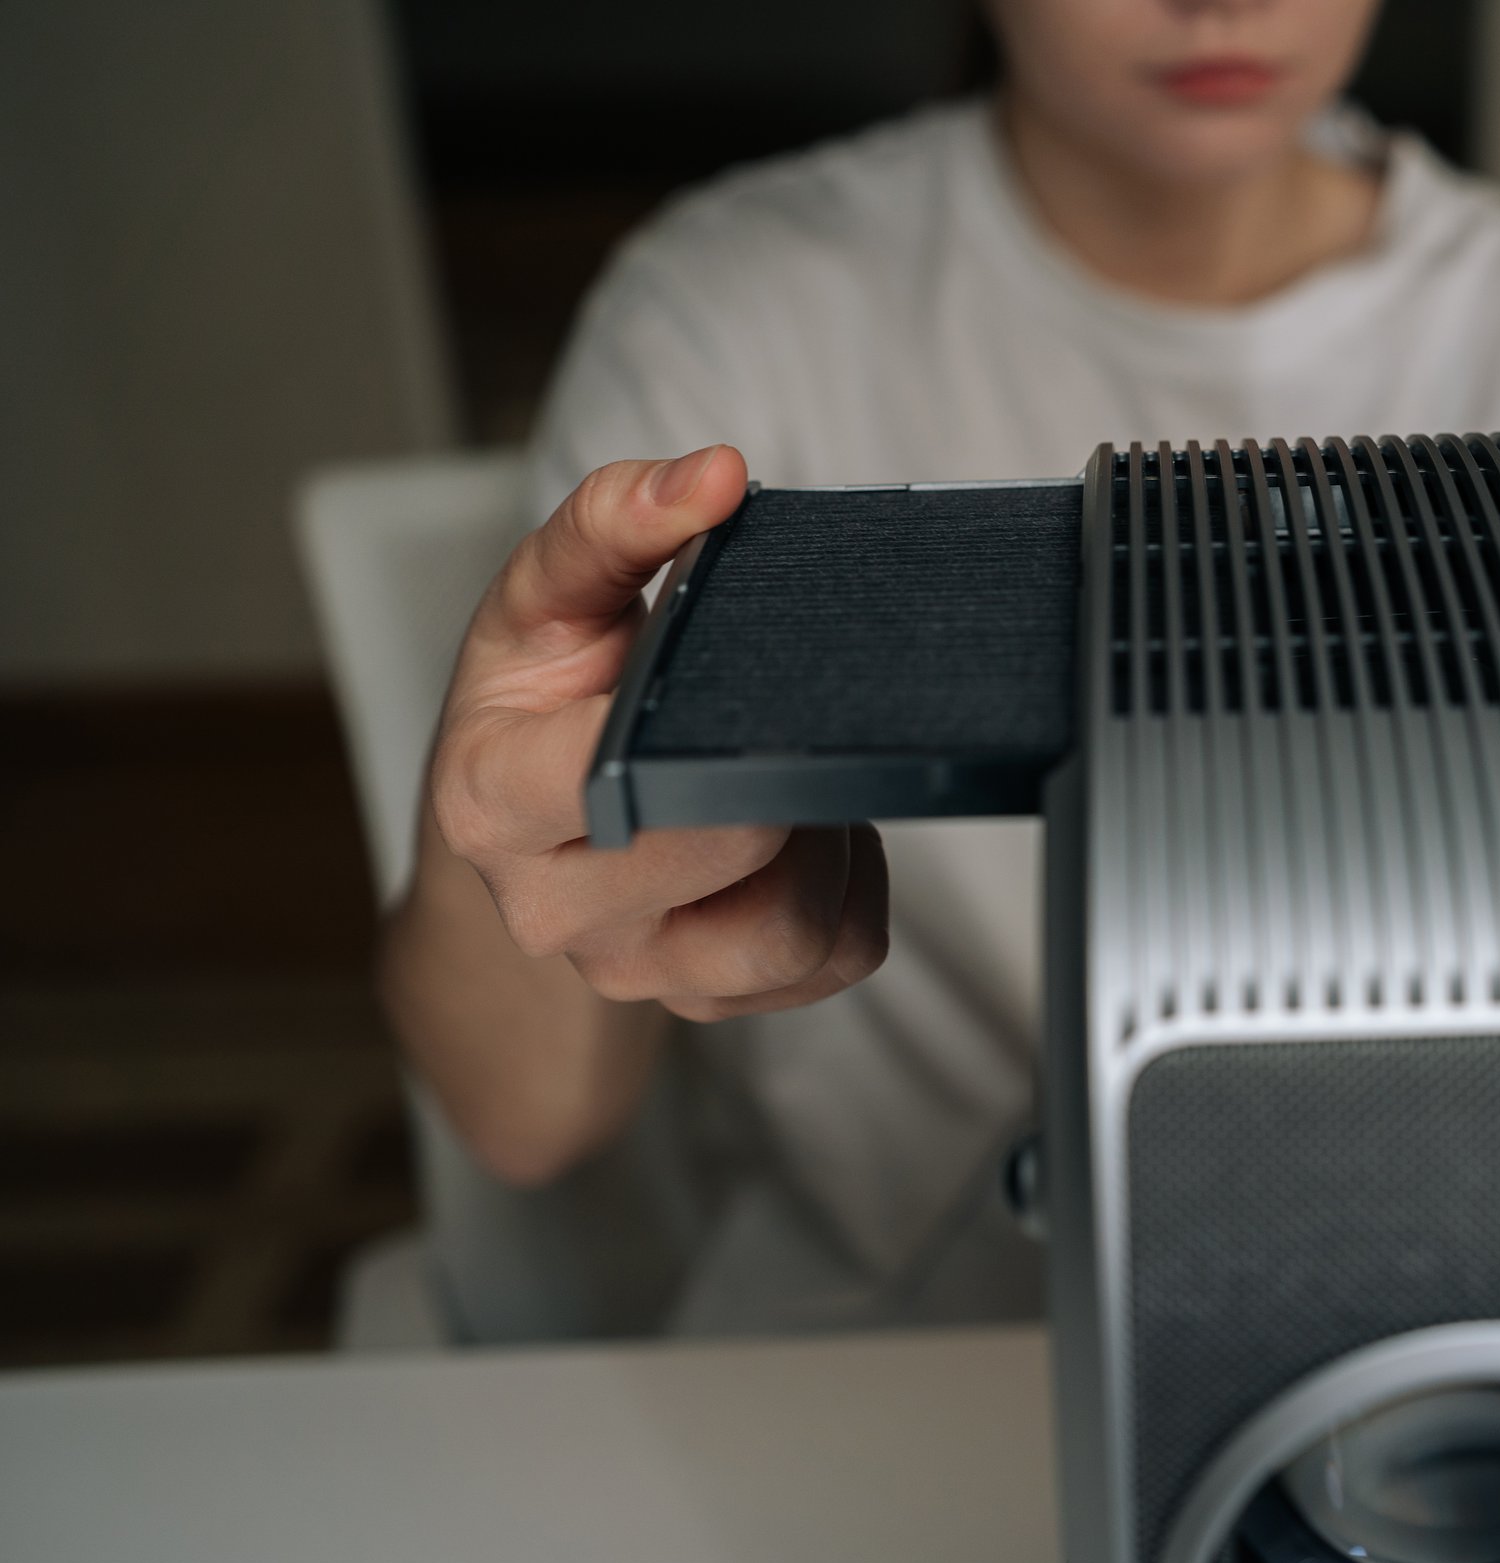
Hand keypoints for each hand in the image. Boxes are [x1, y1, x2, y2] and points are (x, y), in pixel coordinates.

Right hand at [427, 445, 889, 1021]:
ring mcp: (637, 969)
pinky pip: (842, 956)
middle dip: (782, 768)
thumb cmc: (539, 701)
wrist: (521, 831)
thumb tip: (714, 475)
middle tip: (774, 716)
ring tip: (794, 778)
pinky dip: (855, 890)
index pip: (615, 776)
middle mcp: (556, 907)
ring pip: (799, 926)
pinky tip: (813, 838)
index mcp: (495, 798)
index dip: (706, 723)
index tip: (736, 666)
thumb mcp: (544, 596)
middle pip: (733, 844)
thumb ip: (613, 519)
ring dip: (830, 840)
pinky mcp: (712, 1000)